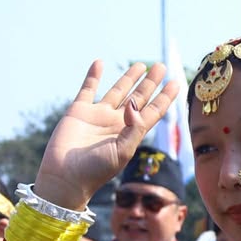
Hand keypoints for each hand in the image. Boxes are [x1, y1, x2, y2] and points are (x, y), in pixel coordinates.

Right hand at [34, 62, 181, 210]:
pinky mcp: (79, 111)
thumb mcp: (123, 151)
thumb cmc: (96, 171)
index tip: (176, 82)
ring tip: (140, 65)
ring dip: (128, 78)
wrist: (65, 177)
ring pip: (117, 91)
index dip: (164, 98)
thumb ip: (134, 127)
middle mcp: (117, 122)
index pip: (153, 111)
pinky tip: (99, 63)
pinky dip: (93, 76)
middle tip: (161, 66)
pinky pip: (88, 89)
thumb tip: (135, 103)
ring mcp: (98, 115)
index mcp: (130, 133)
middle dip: (150, 83)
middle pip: (138, 97)